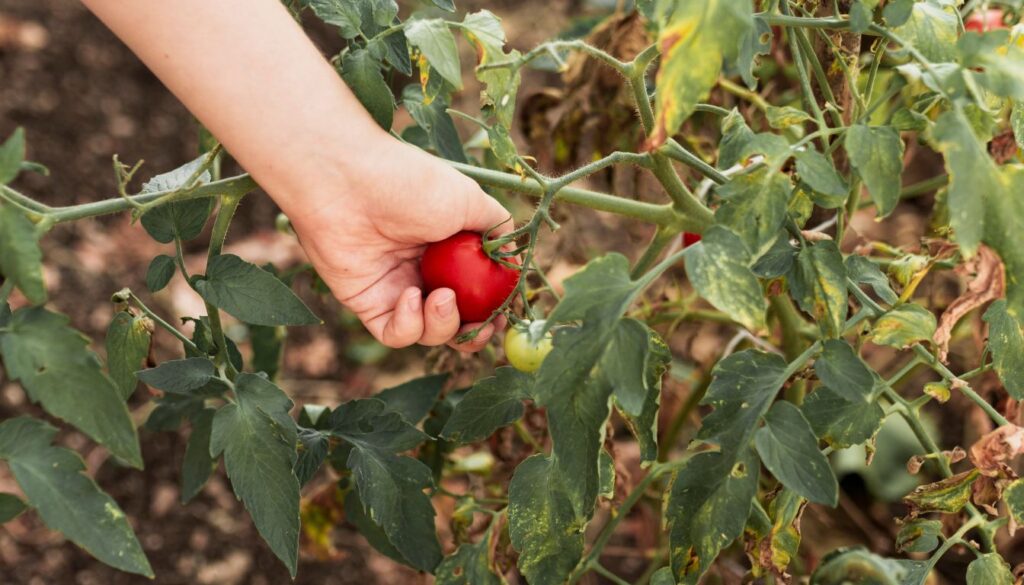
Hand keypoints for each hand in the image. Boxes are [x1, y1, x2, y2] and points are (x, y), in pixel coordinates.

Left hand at [282, 134, 511, 350]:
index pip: (478, 292)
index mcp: (451, 248)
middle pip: (457, 321)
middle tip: (483, 326)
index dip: (494, 309)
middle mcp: (425, 271)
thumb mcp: (470, 200)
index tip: (504, 313)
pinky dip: (410, 325)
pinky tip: (411, 298)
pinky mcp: (368, 303)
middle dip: (475, 333)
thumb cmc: (410, 183)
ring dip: (444, 325)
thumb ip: (497, 230)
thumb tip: (514, 260)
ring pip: (430, 332)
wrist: (348, 181)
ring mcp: (396, 289)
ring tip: (442, 298)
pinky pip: (396, 333)